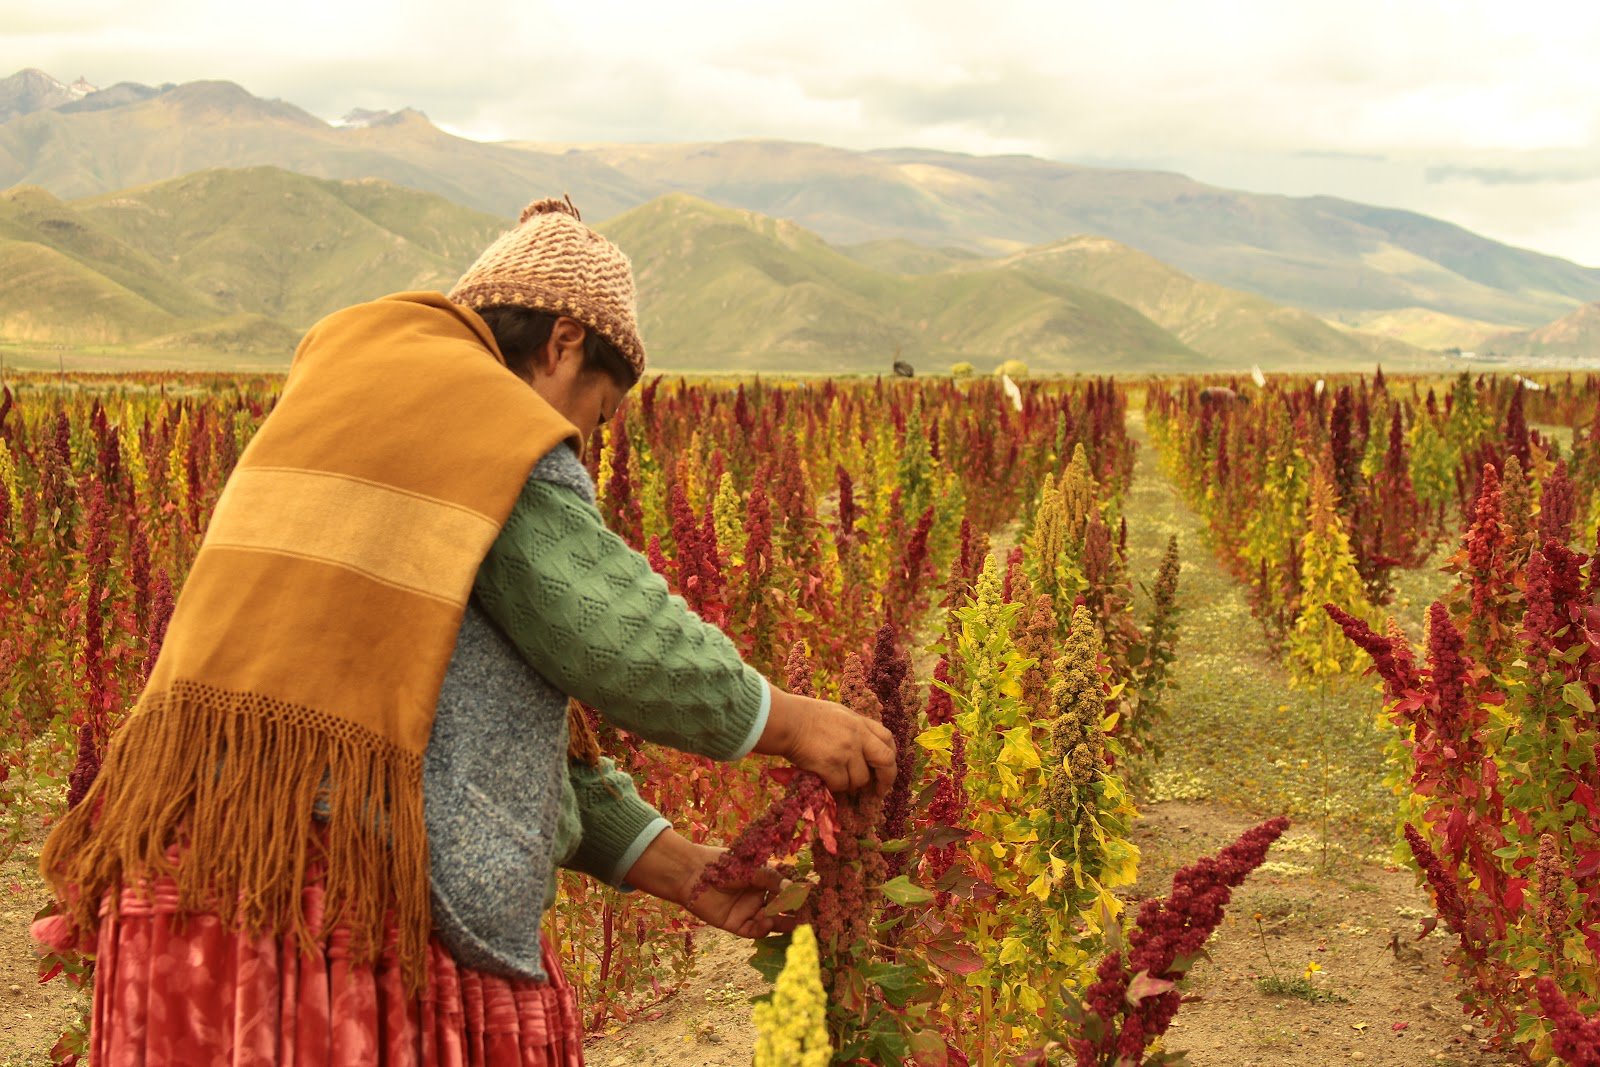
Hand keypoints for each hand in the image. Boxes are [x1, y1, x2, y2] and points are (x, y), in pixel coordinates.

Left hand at [622, 830, 797, 937]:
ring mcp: (748, 911)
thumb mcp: (751, 868)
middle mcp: (759, 897)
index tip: (814, 896)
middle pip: (781, 908)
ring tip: (797, 925)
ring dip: (783, 924)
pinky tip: (767, 922)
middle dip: (795, 913)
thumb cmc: (723, 864)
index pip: (786, 888)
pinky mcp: (737, 925)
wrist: (692, 874)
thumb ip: (772, 879)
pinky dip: (763, 929)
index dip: (799, 893)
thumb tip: (794, 888)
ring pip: (771, 922)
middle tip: (810, 917)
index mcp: (764, 879)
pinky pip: (755, 931)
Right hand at [754, 685, 895, 795]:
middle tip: (879, 791)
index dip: (890, 757)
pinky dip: (833, 785)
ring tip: (835, 776)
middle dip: (886, 780)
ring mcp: (845, 751)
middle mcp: (857, 736)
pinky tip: (823, 777)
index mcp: (860, 722)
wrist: (786, 721)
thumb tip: (865, 751)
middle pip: (885, 761)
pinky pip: (841, 785)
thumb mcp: (838, 714)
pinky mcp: (831, 765)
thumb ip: (855, 729)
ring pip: (860, 779)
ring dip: (849, 783)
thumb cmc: (806, 716)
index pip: (888, 739)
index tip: (885, 769)